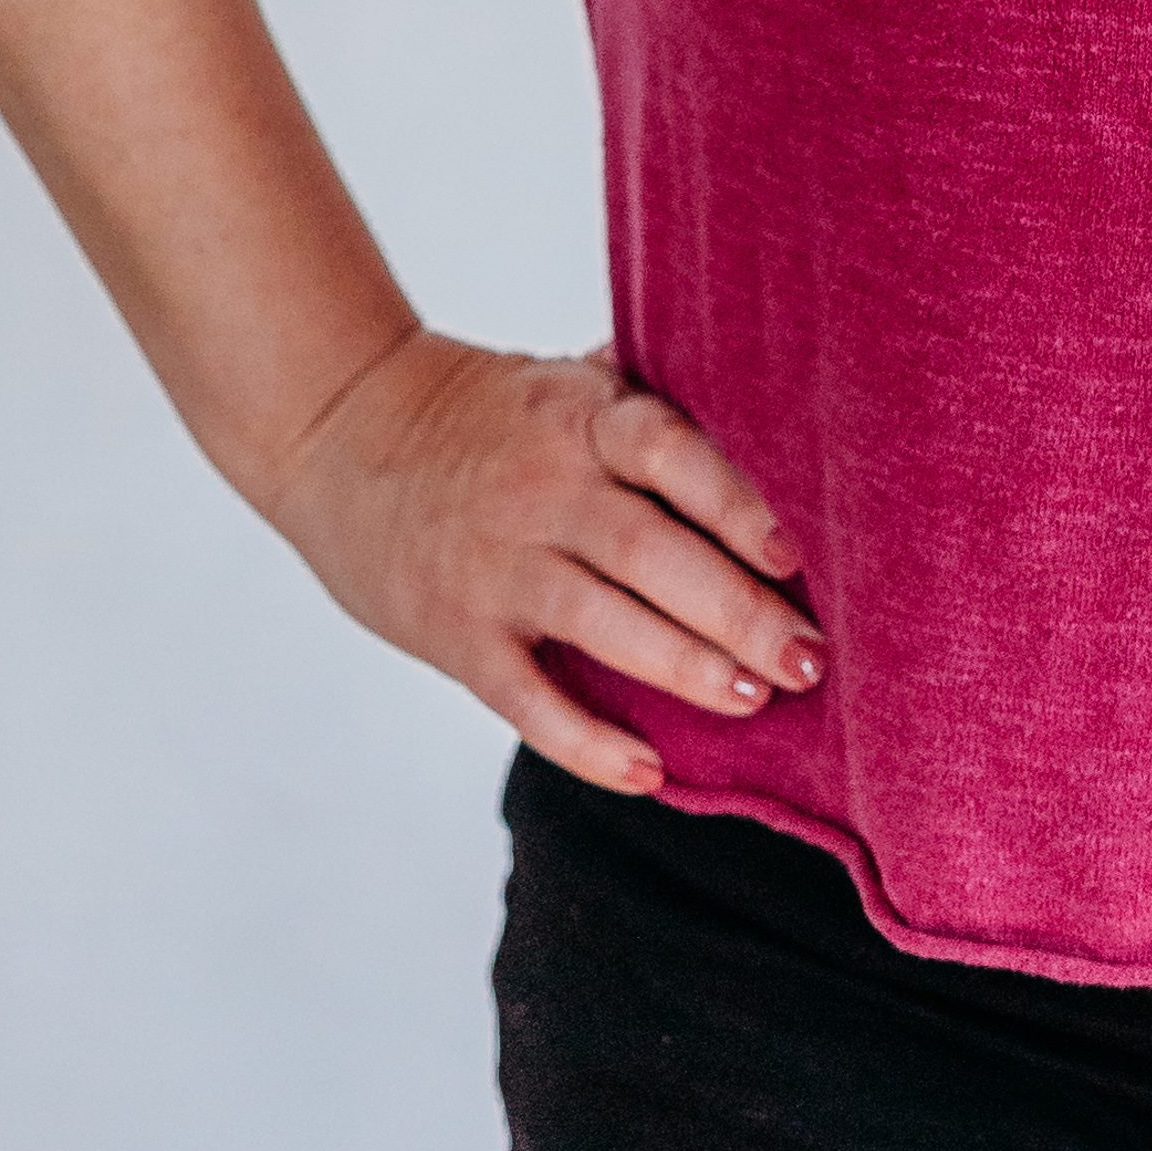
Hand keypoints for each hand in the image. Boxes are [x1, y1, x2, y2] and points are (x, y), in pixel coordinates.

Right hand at [258, 328, 820, 794]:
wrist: (342, 434)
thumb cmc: (487, 414)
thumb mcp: (564, 380)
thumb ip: (650, 392)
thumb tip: (769, 387)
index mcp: (581, 417)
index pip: (668, 452)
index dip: (733, 503)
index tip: (793, 557)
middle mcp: (542, 489)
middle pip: (650, 552)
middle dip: (737, 612)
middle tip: (809, 659)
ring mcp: (496, 565)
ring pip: (600, 624)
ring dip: (683, 667)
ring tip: (753, 701)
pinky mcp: (457, 633)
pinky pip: (527, 698)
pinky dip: (587, 743)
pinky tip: (648, 770)